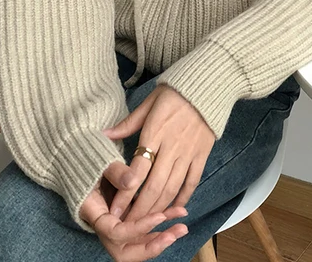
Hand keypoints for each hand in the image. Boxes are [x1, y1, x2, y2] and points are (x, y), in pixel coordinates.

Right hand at [79, 159, 188, 260]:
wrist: (82, 157)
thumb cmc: (89, 159)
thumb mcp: (100, 161)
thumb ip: (114, 171)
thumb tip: (132, 181)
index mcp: (94, 213)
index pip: (115, 233)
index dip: (137, 229)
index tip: (160, 217)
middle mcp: (105, 224)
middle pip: (126, 251)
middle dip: (151, 246)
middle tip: (174, 234)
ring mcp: (117, 222)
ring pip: (138, 242)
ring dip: (161, 237)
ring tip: (182, 226)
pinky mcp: (127, 216)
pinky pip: (143, 229)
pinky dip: (160, 225)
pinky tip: (178, 214)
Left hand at [102, 83, 215, 222]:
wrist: (207, 86)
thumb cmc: (174, 93)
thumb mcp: (148, 103)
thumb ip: (128, 123)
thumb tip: (104, 134)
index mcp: (155, 132)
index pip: (138, 168)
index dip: (125, 192)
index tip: (115, 209)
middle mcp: (172, 146)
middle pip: (154, 185)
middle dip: (139, 209)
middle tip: (127, 224)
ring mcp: (189, 152)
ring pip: (172, 188)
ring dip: (158, 208)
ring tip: (145, 221)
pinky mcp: (202, 155)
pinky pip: (192, 181)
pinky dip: (183, 197)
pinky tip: (174, 208)